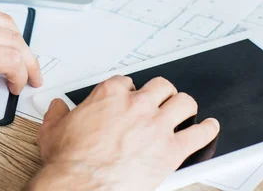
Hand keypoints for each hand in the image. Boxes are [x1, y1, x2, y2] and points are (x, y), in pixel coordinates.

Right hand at [30, 76, 219, 189]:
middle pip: (161, 86)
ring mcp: (157, 125)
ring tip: (185, 110)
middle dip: (161, 92)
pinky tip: (209, 128)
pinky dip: (207, 129)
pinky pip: (199, 134)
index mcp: (109, 95)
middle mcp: (136, 104)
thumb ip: (57, 113)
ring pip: (183, 102)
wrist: (82, 184)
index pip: (127, 81)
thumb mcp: (53, 129)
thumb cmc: (71, 159)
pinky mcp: (171, 150)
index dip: (129, 89)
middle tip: (160, 100)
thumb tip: (57, 107)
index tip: (129, 97)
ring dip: (184, 105)